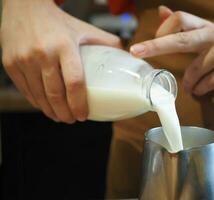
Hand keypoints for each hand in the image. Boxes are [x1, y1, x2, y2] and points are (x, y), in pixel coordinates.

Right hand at [1, 0, 121, 122]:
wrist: (24, 8)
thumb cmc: (58, 22)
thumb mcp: (84, 29)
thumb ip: (106, 42)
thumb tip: (127, 57)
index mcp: (65, 46)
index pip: (74, 82)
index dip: (79, 103)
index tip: (84, 115)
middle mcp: (43, 54)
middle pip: (55, 94)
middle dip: (66, 113)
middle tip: (74, 120)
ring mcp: (24, 60)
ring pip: (39, 96)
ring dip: (51, 111)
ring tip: (61, 117)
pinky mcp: (11, 64)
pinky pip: (26, 91)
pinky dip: (37, 103)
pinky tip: (46, 107)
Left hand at [130, 6, 213, 95]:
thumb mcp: (207, 33)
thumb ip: (184, 26)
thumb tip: (161, 12)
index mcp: (206, 26)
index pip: (180, 19)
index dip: (162, 30)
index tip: (147, 45)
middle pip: (183, 38)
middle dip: (158, 46)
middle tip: (138, 53)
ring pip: (197, 69)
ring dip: (189, 83)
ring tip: (189, 89)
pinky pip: (212, 81)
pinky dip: (203, 89)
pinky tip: (200, 91)